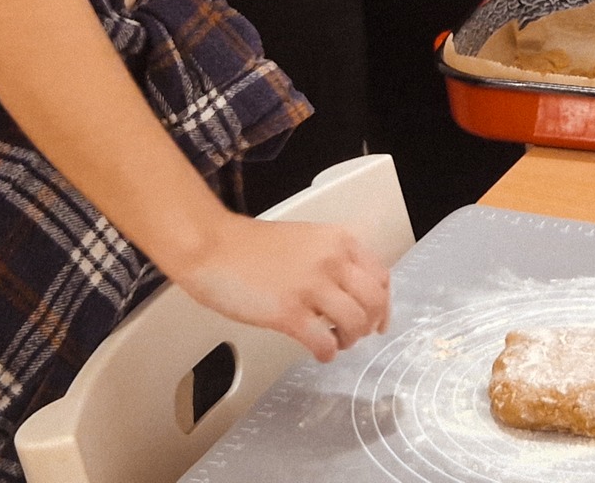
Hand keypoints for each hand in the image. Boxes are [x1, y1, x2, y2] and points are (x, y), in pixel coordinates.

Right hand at [178, 217, 390, 361]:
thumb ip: (330, 260)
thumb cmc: (248, 246)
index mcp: (338, 240)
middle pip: (374, 302)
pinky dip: (327, 353)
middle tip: (353, 334)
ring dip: (348, 340)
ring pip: (355, 324)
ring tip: (333, 342)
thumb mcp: (305, 240)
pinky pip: (325, 343)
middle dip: (368, 325)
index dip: (382, 304)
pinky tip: (318, 352)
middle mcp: (331, 260)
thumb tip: (348, 292)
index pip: (380, 276)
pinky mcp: (288, 313)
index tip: (377, 320)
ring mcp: (311, 287)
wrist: (211, 246)